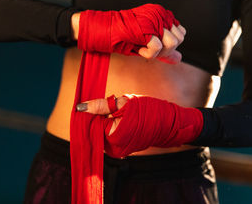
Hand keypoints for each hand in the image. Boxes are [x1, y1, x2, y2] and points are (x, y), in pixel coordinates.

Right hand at [75, 4, 185, 63]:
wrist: (105, 32)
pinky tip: (139, 48)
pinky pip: (157, 47)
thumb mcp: (147, 44)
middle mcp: (160, 14)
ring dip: (158, 53)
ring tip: (144, 48)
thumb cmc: (123, 38)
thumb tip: (179, 58)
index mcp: (162, 15)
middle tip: (149, 49)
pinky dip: (148, 53)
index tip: (154, 45)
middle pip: (179, 39)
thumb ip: (164, 50)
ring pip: (172, 43)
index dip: (170, 45)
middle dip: (166, 50)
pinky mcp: (147, 28)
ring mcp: (154, 20)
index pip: (181, 33)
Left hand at [76, 94, 202, 157]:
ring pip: (103, 131)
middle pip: (96, 128)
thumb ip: (101, 106)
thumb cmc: (151, 110)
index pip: (91, 123)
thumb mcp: (125, 102)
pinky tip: (123, 118)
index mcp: (112, 137)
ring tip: (121, 111)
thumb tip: (80, 108)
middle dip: (100, 116)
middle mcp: (113, 148)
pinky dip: (113, 125)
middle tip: (114, 105)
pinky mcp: (123, 148)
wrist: (172, 123)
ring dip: (107, 120)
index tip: (100, 102)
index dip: (93, 111)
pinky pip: (111, 135)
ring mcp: (118, 150)